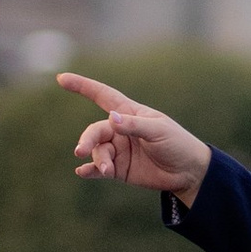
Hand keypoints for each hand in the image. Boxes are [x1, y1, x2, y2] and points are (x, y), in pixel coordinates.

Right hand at [58, 75, 210, 202]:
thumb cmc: (177, 144)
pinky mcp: (119, 169)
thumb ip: (134, 126)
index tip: (62, 78)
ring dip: (98, 159)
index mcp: (130, 113)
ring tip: (106, 169)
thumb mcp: (159, 131)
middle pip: (96, 130)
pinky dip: (90, 170)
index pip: (102, 96)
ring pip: (98, 151)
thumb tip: (111, 119)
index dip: (82, 86)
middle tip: (81, 151)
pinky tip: (83, 172)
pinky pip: (99, 168)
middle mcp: (120, 130)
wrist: (188, 172)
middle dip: (87, 139)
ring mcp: (119, 150)